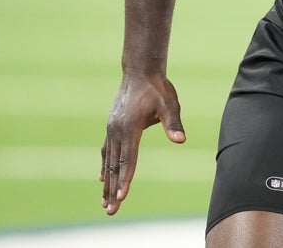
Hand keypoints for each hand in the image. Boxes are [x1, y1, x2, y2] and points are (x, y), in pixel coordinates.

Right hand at [100, 72, 185, 214]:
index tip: (121, 196)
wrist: (140, 71)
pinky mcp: (112, 127)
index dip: (125, 178)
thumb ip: (173, 122)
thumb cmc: (158, 88)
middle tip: (110, 211)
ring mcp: (112, 129)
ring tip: (104, 203)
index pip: (128, 158)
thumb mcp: (169, 103)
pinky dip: (104, 166)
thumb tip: (180, 140)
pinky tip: (101, 178)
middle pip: (114, 165)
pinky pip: (106, 151)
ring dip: (106, 182)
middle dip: (112, 189)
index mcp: (130, 126)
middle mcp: (117, 130)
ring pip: (107, 161)